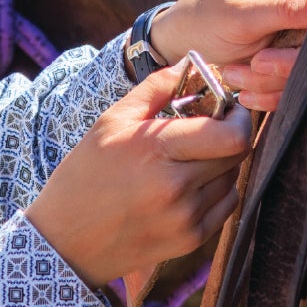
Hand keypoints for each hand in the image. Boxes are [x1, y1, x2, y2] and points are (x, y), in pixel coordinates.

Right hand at [27, 67, 251, 286]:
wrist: (66, 241)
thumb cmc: (85, 176)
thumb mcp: (110, 121)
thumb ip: (155, 88)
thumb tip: (191, 65)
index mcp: (156, 150)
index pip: (231, 135)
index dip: (239, 117)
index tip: (229, 108)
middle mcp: (177, 187)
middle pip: (237, 155)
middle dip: (230, 136)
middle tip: (211, 129)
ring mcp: (186, 218)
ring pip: (232, 180)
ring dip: (221, 164)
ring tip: (191, 160)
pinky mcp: (191, 241)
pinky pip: (226, 207)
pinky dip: (217, 191)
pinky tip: (189, 186)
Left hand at [148, 0, 306, 112]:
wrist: (179, 48)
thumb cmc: (203, 19)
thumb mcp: (240, 15)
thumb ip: (287, 8)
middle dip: (296, 58)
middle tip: (259, 63)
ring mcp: (301, 32)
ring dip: (276, 79)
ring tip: (238, 74)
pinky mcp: (294, 59)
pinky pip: (301, 82)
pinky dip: (272, 92)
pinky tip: (244, 88)